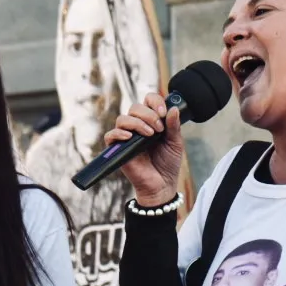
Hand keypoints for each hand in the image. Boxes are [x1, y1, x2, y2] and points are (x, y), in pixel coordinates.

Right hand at [105, 91, 183, 205]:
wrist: (162, 185)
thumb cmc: (168, 164)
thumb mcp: (175, 143)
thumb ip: (173, 126)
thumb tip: (173, 108)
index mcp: (152, 121)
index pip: (148, 100)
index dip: (155, 102)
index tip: (163, 113)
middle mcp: (138, 126)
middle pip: (135, 107)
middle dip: (148, 115)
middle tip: (159, 129)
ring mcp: (127, 137)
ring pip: (123, 118)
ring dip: (137, 123)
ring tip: (150, 135)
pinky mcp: (118, 149)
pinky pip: (110, 136)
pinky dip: (119, 133)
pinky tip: (130, 138)